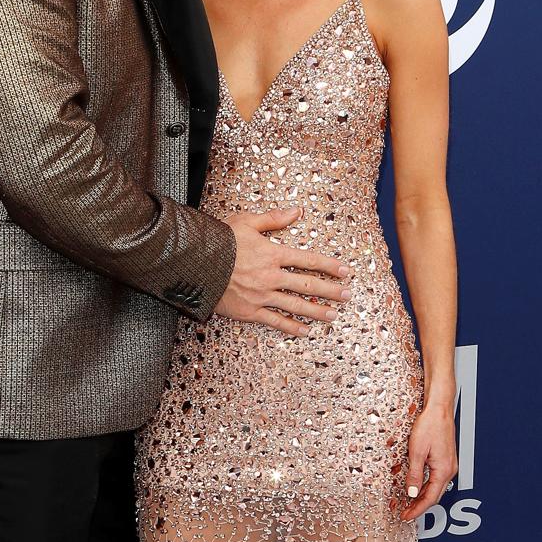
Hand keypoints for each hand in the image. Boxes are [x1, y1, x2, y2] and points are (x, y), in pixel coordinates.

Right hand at [215, 208, 350, 334]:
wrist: (193, 263)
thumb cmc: (218, 241)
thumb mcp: (246, 222)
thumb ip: (274, 218)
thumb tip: (297, 210)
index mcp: (273, 253)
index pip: (308, 260)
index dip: (329, 265)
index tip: (345, 271)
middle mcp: (271, 276)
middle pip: (308, 284)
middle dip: (331, 290)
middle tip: (348, 295)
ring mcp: (262, 295)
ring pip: (296, 305)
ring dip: (318, 311)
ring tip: (334, 316)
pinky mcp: (250, 311)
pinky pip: (275, 321)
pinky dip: (292, 327)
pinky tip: (305, 331)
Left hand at [402, 403, 458, 521]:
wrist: (439, 410)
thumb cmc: (430, 425)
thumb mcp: (417, 452)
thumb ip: (414, 474)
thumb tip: (411, 492)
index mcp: (444, 470)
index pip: (430, 498)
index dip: (417, 509)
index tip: (406, 516)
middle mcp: (449, 470)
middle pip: (434, 496)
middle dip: (419, 506)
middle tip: (405, 513)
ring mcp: (449, 465)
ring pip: (435, 488)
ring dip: (422, 497)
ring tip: (408, 503)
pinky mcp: (445, 459)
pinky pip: (436, 479)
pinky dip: (426, 487)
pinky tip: (417, 487)